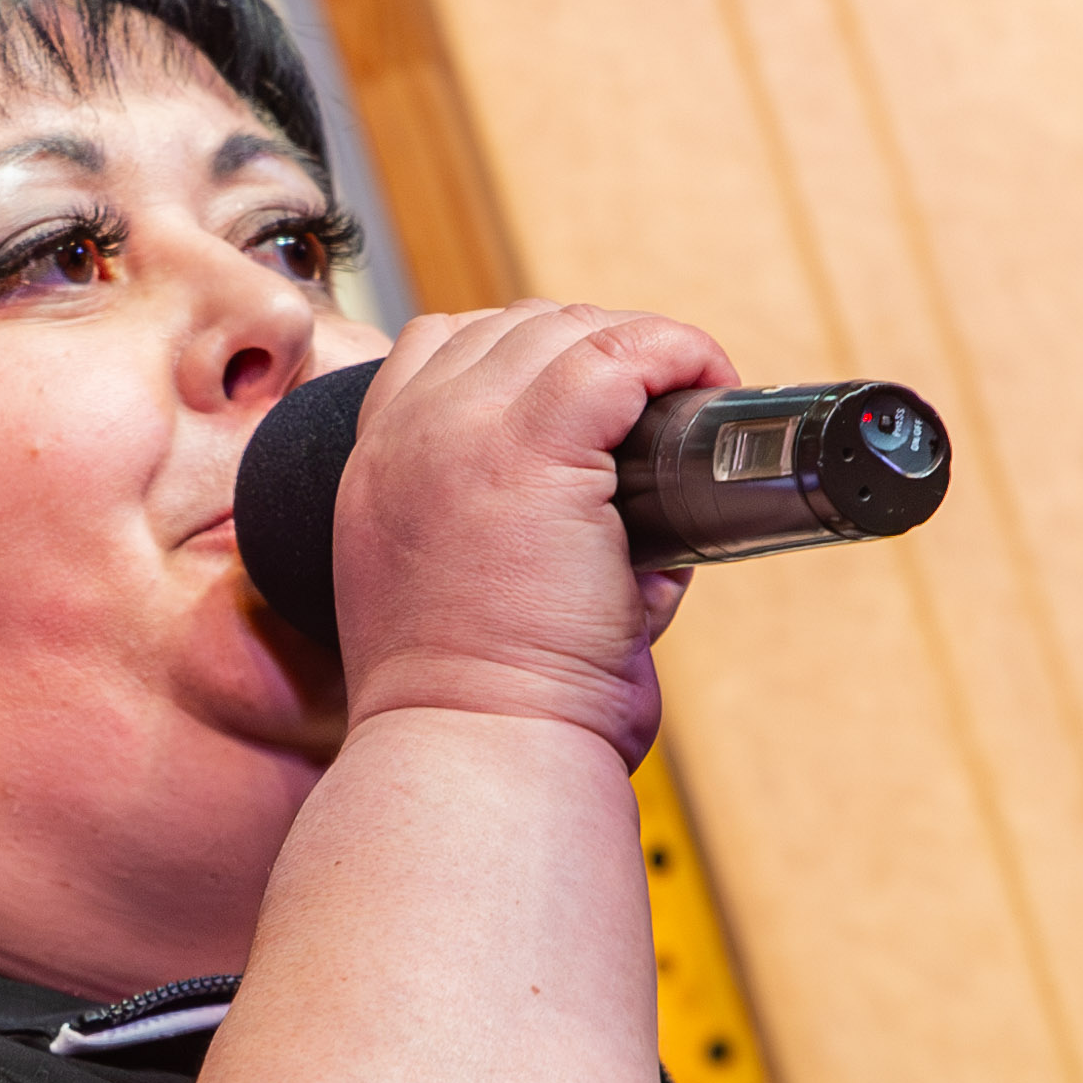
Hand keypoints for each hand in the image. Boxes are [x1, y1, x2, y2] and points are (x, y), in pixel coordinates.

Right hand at [325, 297, 735, 762]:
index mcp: (377, 472)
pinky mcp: (532, 449)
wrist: (473, 755)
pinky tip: (705, 381)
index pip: (437, 349)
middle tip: (656, 410)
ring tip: (686, 397)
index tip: (590, 406)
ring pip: (564, 328)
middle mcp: (406, 439)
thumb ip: (521, 530)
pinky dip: (675, 351)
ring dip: (635, 348)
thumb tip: (640, 510)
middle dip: (591, 349)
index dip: (524, 359)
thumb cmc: (486, 713)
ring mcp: (461, 434)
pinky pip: (619, 351)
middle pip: (508, 327)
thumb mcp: (465, 596)